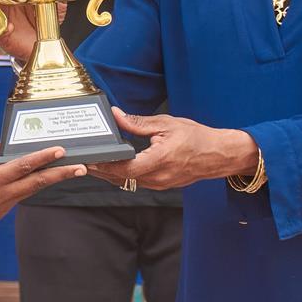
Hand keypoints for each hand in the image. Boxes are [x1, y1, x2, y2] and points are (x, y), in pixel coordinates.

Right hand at [0, 141, 86, 248]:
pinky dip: (37, 184)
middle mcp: (5, 193)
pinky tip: (43, 177)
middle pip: (38, 181)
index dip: (43, 157)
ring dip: (53, 178)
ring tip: (71, 170)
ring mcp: (7, 203)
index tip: (60, 151)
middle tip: (82, 167)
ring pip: (34, 188)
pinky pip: (25, 193)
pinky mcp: (5, 209)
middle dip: (61, 173)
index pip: (22, 166)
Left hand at [89, 109, 257, 190]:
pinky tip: (113, 166)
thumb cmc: (197, 138)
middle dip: (101, 170)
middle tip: (82, 160)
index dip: (103, 165)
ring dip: (110, 174)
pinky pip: (136, 182)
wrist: (219, 155)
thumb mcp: (166, 124)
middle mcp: (158, 177)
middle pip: (121, 178)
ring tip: (93, 162)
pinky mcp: (161, 185)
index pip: (124, 168)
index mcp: (160, 160)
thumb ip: (137, 123)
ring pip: (127, 182)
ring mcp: (160, 184)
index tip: (88, 159)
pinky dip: (123, 175)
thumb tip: (116, 115)